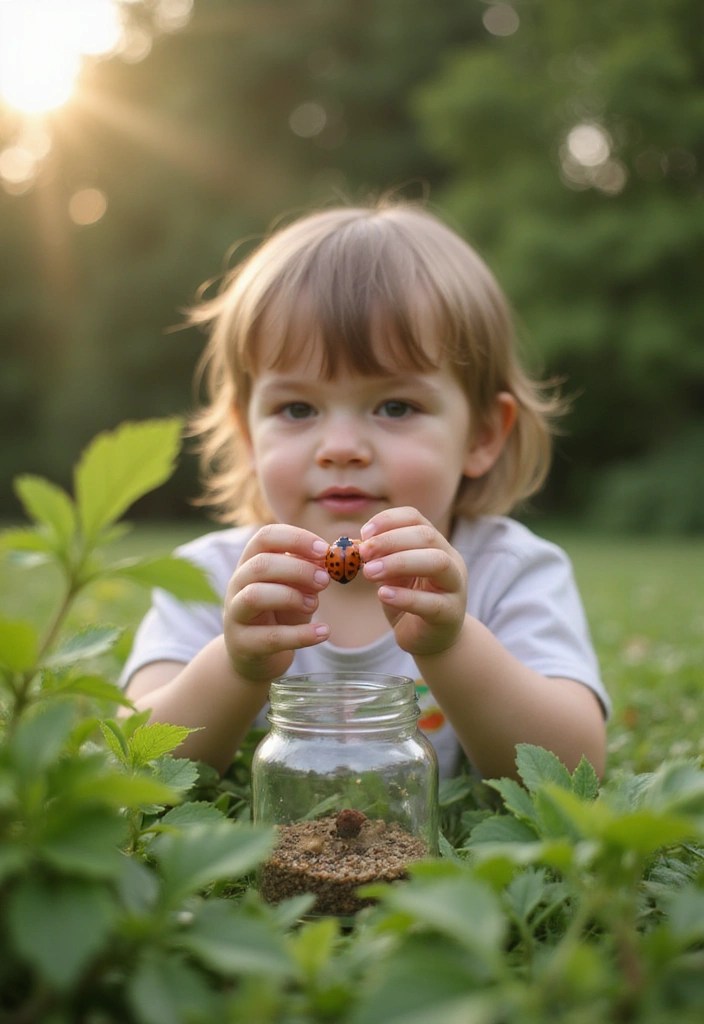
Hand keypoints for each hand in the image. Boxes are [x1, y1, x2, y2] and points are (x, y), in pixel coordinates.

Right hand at [224, 525, 329, 683]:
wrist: (255, 656)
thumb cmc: (279, 614)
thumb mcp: (296, 589)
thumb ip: (308, 573)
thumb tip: (331, 560)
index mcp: (251, 562)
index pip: (265, 537)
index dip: (296, 539)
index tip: (324, 550)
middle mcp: (237, 584)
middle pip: (260, 565)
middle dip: (298, 569)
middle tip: (325, 580)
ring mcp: (235, 614)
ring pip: (255, 596)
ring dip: (292, 597)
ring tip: (315, 604)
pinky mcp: (243, 644)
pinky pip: (271, 637)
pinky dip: (301, 635)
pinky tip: (323, 632)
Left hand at [359, 507, 466, 656]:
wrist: (430, 639)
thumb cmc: (409, 600)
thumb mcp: (392, 575)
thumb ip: (378, 558)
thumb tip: (351, 545)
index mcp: (435, 545)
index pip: (416, 518)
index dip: (388, 520)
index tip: (364, 533)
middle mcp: (451, 560)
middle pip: (427, 536)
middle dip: (390, 540)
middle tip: (363, 553)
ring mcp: (455, 587)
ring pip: (437, 563)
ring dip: (399, 562)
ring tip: (368, 572)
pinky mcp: (450, 614)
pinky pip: (431, 602)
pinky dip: (405, 596)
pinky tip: (383, 595)